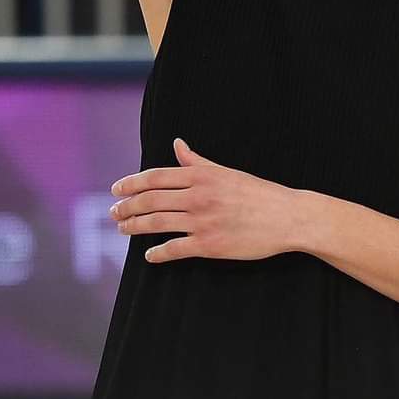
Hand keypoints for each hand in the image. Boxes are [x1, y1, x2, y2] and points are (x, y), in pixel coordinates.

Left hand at [109, 138, 302, 263]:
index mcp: (201, 175)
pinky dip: (158, 252)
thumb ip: (197, 161)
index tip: (116, 189)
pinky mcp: (209, 245)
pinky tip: (150, 254)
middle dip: (127, 206)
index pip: (155, 177)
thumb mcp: (225, 171)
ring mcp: (202, 221)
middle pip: (150, 200)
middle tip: (112, 212)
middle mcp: (198, 196)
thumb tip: (178, 144)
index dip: (131, 183)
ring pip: (157, 223)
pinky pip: (175, 249)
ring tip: (122, 229)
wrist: (285, 216)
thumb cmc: (257, 192)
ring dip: (134, 226)